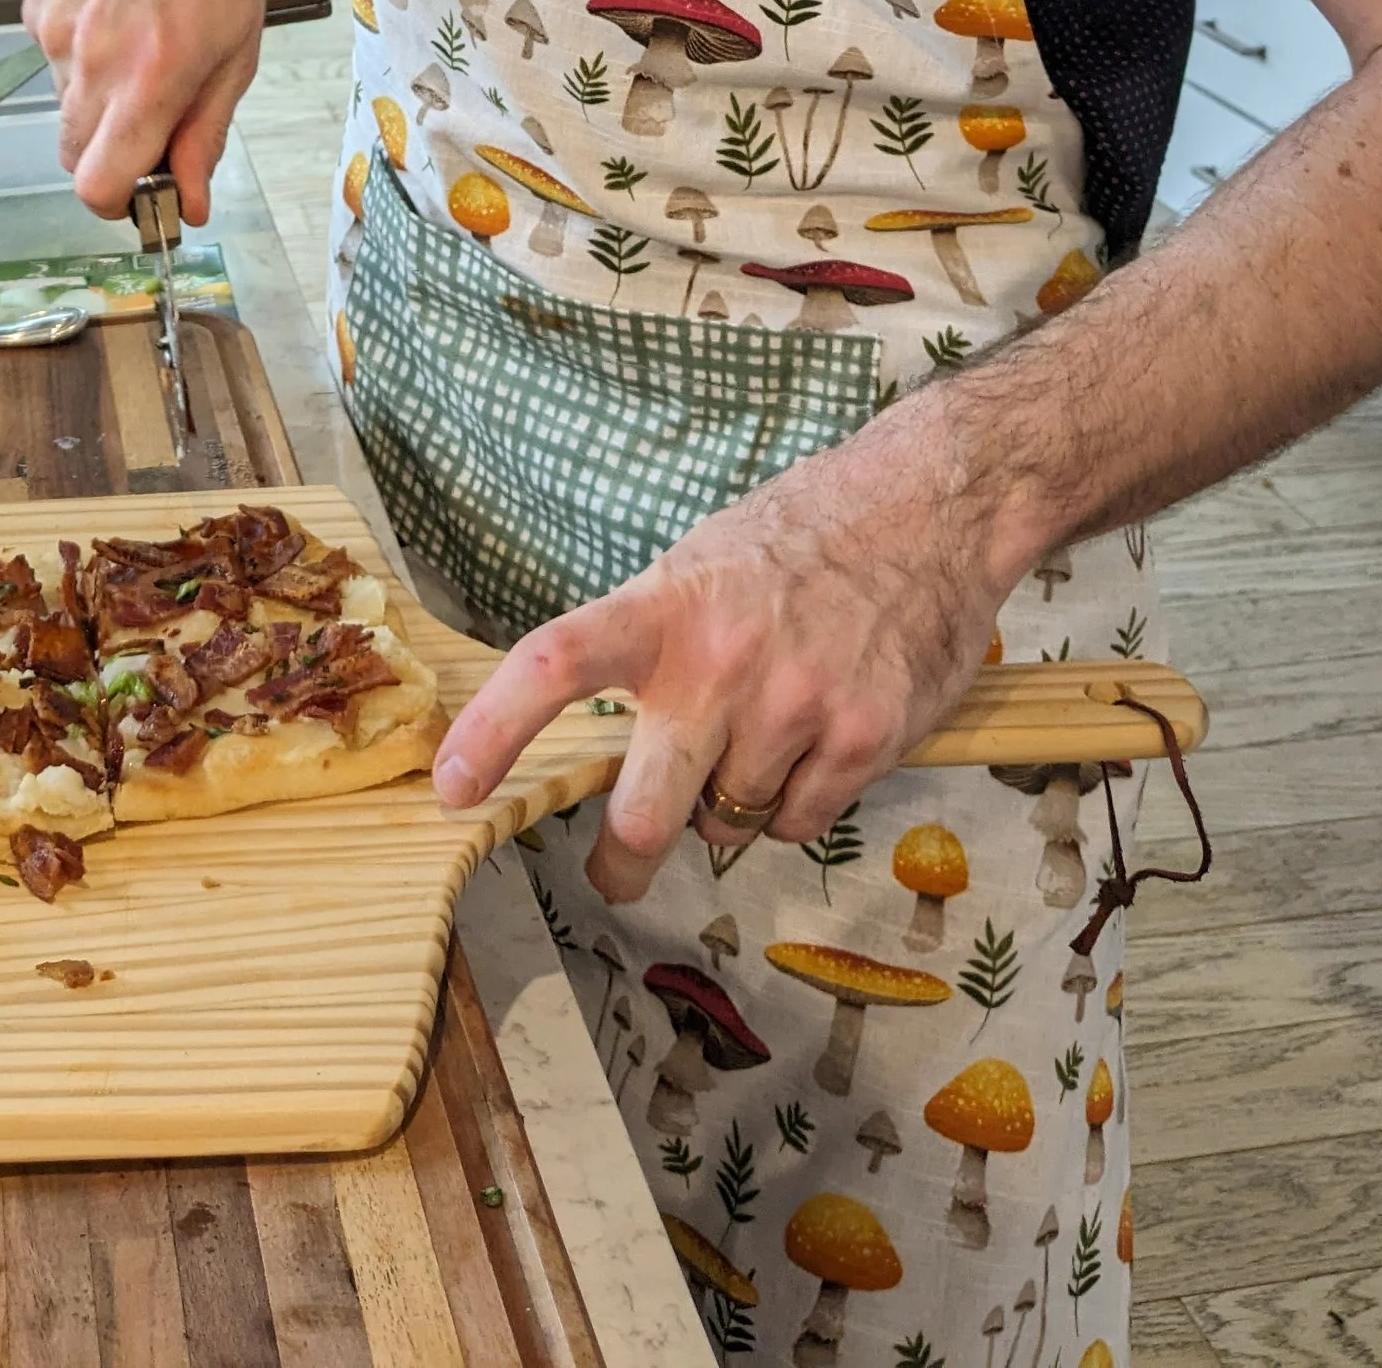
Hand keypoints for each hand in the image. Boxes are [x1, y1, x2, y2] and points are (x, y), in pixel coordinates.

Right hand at [23, 0, 268, 223]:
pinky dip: (82, 49)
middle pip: (74, 152)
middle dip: (111, 151)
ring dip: (99, 94)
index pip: (97, 184)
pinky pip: (52, 54)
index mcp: (149, 78)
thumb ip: (203, 135)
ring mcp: (55, 28)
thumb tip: (191, 202)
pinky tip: (118, 6)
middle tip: (154, 113)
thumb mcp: (236, 54)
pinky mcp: (36, 1)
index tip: (144, 191)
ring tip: (142, 38)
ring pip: (64, 101)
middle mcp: (91, 58)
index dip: (120, 200)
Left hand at [431, 420, 1017, 903]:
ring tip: (766, 733)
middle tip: (613, 874)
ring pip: (729, 824)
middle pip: (645, 813)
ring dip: (733, 806)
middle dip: (621, 863)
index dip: (494, 730)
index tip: (453, 789)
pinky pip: (799, 824)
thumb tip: (592, 735)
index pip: (555, 662)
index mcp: (666, 607)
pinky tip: (818, 743)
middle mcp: (723, 663)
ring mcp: (797, 708)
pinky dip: (796, 806)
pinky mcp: (863, 742)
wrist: (928, 507)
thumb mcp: (702, 565)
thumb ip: (648, 644)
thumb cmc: (801, 536)